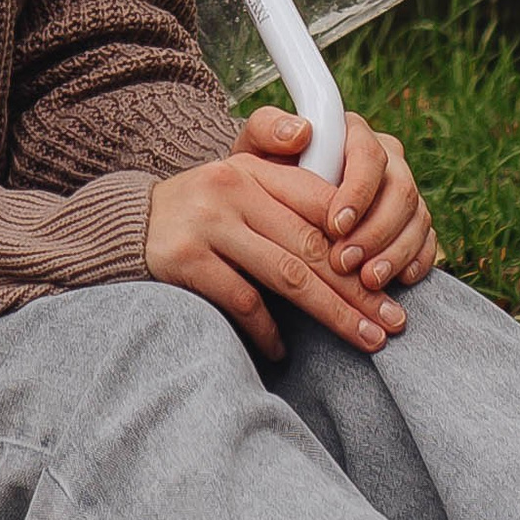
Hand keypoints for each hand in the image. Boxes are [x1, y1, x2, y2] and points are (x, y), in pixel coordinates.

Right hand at [145, 147, 405, 363]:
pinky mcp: (185, 260)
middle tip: (395, 322)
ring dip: (334, 313)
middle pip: (313, 245)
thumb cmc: (198, 213)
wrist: (124, 226)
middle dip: (360, 288)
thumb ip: (287, 190)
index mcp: (254, 169)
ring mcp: (208, 224)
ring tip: (366, 339)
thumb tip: (350, 223)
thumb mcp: (238, 185)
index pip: (322, 204)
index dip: (362, 243)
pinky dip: (269, 330)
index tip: (393, 280)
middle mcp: (233, 189)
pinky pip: (243, 301)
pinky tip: (285, 350)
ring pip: (289, 275)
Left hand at [237, 106, 439, 297]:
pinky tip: (398, 281)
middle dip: (375, 231)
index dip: (358, 192)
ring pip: (417, 217)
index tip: (334, 225)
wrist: (269, 213)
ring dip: (395, 252)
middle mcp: (384, 159)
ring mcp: (402, 191)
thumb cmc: (262, 180)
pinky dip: (417, 261)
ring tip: (367, 281)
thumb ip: (267, 131)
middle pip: (401, 189)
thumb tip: (300, 131)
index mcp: (351, 134)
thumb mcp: (253, 153)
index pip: (369, 155)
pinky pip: (427, 240)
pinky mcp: (413, 222)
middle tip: (345, 263)